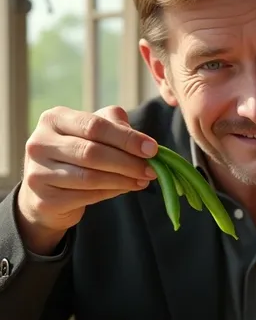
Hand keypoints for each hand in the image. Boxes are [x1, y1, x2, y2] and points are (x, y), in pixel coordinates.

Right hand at [17, 106, 157, 253]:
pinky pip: (86, 196)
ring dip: (123, 179)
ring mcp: (38, 173)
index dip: (126, 138)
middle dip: (128, 162)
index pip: (95, 126)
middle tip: (152, 169)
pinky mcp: (45, 200)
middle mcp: (39, 143)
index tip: (152, 149)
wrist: (46, 192)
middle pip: (92, 152)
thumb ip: (115, 127)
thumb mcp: (92, 133)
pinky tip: (126, 188)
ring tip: (143, 180)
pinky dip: (111, 192)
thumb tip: (145, 144)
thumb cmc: (76, 154)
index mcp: (53, 119)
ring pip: (90, 177)